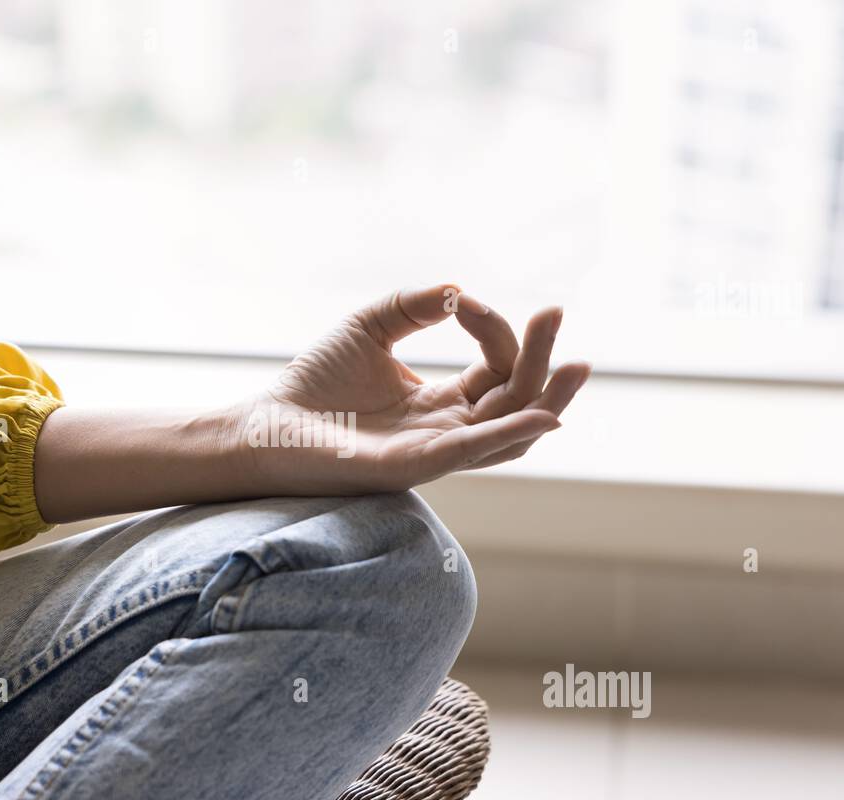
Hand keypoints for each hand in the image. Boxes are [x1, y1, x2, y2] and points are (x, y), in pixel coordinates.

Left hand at [236, 284, 591, 495]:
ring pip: (510, 433)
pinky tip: (542, 414)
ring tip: (578, 366)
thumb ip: (413, 305)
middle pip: (517, 399)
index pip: (495, 365)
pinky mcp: (411, 466)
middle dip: (541, 355)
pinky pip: (471, 454)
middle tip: (555, 310)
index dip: (490, 327)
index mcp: (443, 403)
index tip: (461, 298)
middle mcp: (448, 431)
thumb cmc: (313, 384)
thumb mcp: (369, 326)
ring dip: (547, 399)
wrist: (265, 425)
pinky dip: (509, 434)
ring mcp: (434, 451)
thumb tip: (458, 289)